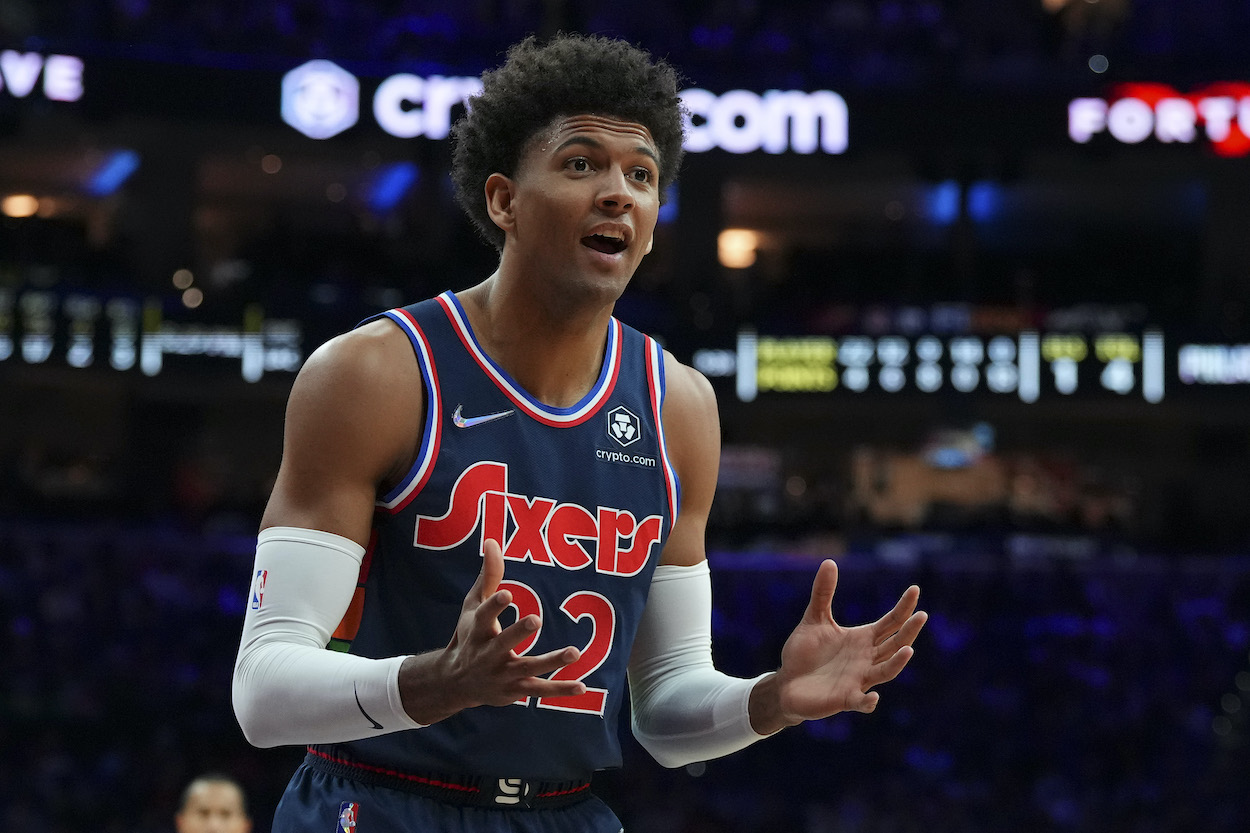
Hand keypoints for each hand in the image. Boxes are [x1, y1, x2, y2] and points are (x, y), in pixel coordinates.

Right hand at [398, 539, 585, 723]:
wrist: (455, 682)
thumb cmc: (469, 636)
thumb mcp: (473, 606)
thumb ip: (488, 576)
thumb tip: (493, 541)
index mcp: (477, 631)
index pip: (484, 616)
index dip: (494, 605)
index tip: (507, 593)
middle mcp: (487, 654)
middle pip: (503, 643)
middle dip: (518, 632)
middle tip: (536, 618)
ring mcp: (502, 674)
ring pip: (527, 668)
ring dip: (551, 661)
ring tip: (574, 652)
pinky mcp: (515, 690)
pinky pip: (540, 690)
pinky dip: (560, 689)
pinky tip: (582, 686)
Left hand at [751, 559, 925, 732]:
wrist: (787, 683)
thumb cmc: (805, 653)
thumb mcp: (814, 618)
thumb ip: (823, 593)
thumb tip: (829, 561)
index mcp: (863, 639)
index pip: (890, 622)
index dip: (903, 608)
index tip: (915, 590)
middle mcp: (866, 659)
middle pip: (894, 644)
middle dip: (908, 631)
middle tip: (921, 615)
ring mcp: (858, 679)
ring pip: (885, 671)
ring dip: (897, 663)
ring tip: (908, 650)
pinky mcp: (844, 698)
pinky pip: (860, 701)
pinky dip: (868, 701)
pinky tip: (873, 697)